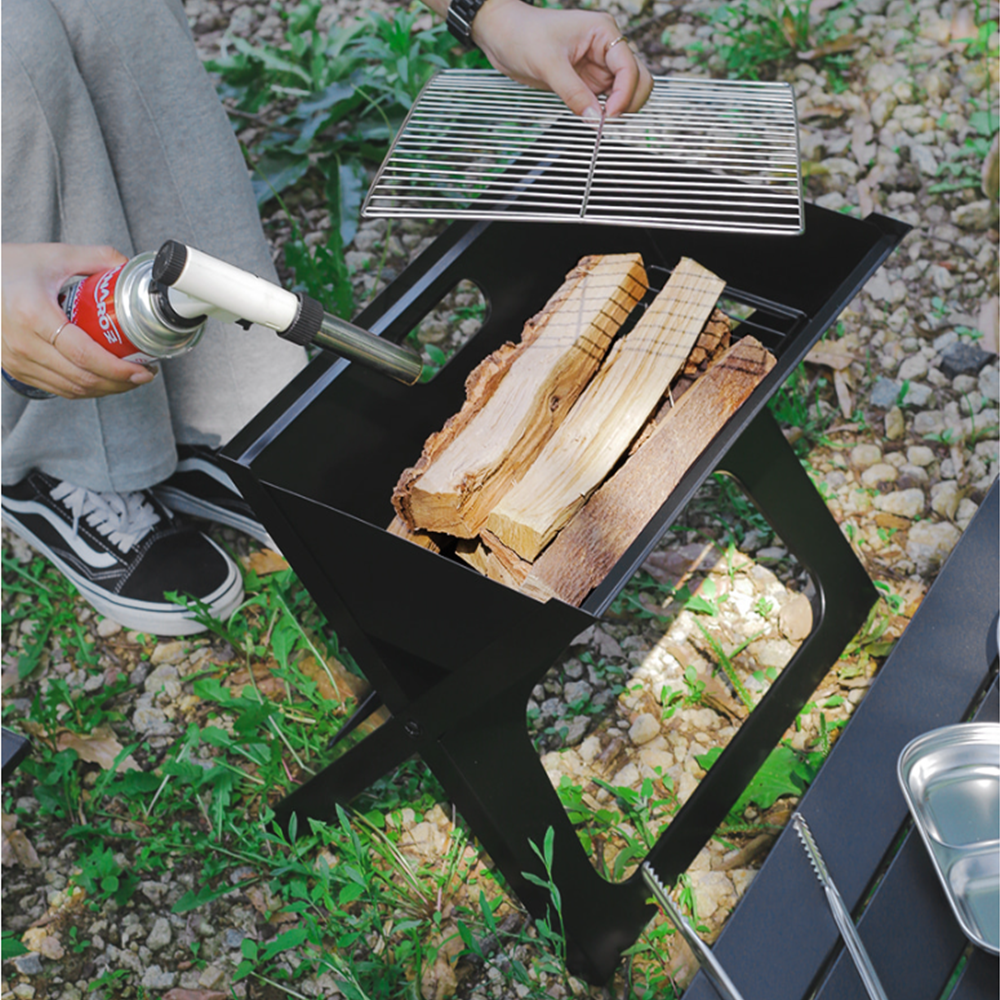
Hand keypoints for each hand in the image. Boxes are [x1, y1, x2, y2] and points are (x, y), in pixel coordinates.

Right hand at [1, 243, 156, 398]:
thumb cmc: (8, 267)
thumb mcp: (52, 255)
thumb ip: (95, 258)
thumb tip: (127, 266)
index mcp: (33, 314)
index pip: (84, 354)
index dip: (118, 368)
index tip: (144, 368)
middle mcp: (22, 343)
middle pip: (82, 378)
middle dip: (120, 382)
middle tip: (144, 374)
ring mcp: (16, 360)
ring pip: (72, 389)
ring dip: (106, 389)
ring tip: (129, 378)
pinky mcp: (15, 369)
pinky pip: (58, 388)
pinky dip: (85, 389)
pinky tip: (104, 380)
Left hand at [470, 0, 652, 117]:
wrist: (502, 36)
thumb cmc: (523, 35)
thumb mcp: (548, 64)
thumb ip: (573, 93)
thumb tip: (595, 118)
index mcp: (603, 32)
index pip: (628, 67)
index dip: (624, 93)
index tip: (608, 115)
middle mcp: (605, 48)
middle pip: (637, 78)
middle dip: (629, 101)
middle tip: (608, 120)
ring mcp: (598, 66)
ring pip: (625, 91)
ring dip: (618, 108)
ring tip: (599, 120)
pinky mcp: (587, 81)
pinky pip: (606, 99)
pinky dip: (604, 111)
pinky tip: (592, 117)